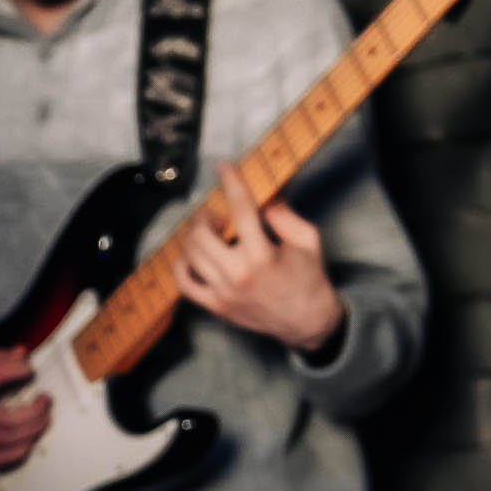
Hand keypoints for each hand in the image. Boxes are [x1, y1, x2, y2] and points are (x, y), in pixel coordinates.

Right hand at [0, 340, 48, 467]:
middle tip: (45, 399)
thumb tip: (24, 355)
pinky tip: (28, 438)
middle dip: (37, 411)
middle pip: (11, 420)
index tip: (28, 369)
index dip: (22, 369)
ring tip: (43, 417)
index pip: (1, 374)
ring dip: (34, 430)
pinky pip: (0, 458)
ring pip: (9, 442)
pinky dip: (19, 452)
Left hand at [172, 159, 344, 352]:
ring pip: (189, 255)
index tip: (223, 167)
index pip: (240, 209)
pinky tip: (192, 254)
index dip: (231, 182)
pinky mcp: (216, 306)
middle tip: (217, 214)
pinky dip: (181, 264)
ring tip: (209, 232)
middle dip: (205, 215)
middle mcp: (238, 275)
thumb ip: (284, 215)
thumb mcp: (307, 240)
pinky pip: (184, 283)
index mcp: (262, 256)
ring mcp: (223, 293)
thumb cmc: (309, 279)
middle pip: (202, 233)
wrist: (307, 322)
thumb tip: (261, 196)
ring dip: (193, 235)